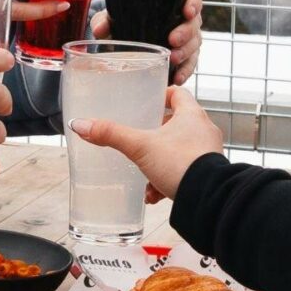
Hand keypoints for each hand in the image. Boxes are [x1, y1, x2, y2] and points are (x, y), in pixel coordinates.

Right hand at [69, 86, 224, 201]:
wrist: (205, 197)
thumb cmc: (182, 164)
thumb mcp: (140, 147)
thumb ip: (112, 134)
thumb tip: (82, 125)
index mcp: (191, 115)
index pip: (178, 94)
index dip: (162, 96)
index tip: (149, 102)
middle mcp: (203, 131)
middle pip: (177, 124)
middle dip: (156, 134)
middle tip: (140, 140)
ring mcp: (207, 153)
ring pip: (179, 150)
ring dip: (160, 161)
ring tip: (145, 174)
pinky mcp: (208, 173)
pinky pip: (185, 171)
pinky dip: (168, 180)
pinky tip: (154, 193)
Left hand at [93, 0, 203, 84]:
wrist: (125, 35)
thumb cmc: (126, 19)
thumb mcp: (116, 16)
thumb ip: (107, 19)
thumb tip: (99, 29)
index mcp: (173, 0)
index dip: (194, 2)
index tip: (188, 12)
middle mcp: (183, 18)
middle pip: (194, 23)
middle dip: (186, 32)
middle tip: (173, 39)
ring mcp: (187, 37)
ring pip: (194, 44)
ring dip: (186, 53)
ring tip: (173, 59)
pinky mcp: (185, 55)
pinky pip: (190, 63)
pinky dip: (185, 71)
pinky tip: (177, 78)